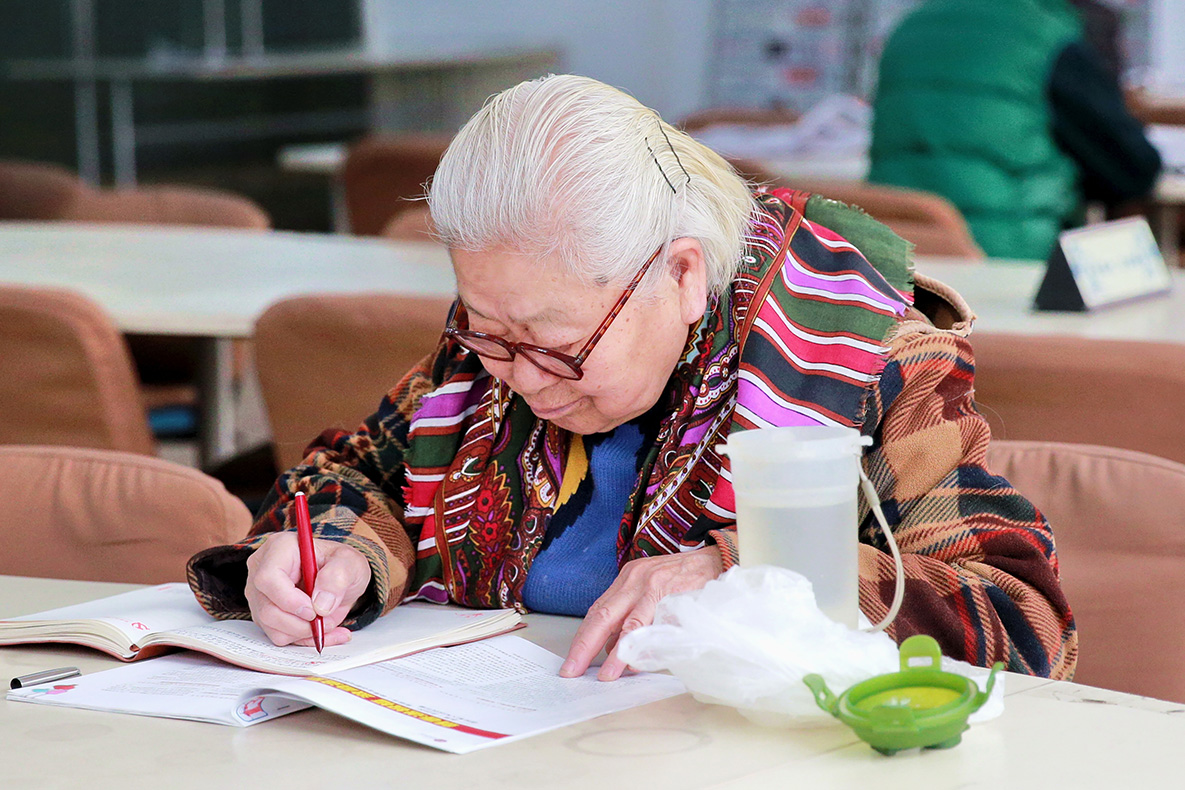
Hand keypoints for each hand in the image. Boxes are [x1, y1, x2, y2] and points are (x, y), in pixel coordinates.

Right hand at [244, 531, 372, 647]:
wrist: (340, 578)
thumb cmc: (341, 564)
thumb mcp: (351, 563)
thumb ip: (338, 577)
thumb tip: (321, 604)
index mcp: (281, 547)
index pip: (268, 578)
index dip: (289, 600)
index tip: (313, 610)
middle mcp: (262, 569)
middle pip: (267, 608)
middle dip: (299, 623)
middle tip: (325, 620)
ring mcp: (260, 592)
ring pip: (270, 625)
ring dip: (303, 632)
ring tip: (327, 621)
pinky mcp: (264, 612)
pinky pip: (277, 635)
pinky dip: (302, 638)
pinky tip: (320, 629)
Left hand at [559, 546, 722, 680]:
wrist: (719, 559)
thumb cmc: (685, 579)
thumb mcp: (651, 591)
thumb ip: (631, 617)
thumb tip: (611, 649)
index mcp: (627, 580)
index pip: (597, 611)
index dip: (582, 639)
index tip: (571, 662)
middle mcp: (636, 580)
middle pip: (603, 616)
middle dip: (585, 647)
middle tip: (573, 671)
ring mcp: (655, 587)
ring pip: (630, 624)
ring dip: (617, 653)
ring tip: (607, 675)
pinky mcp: (676, 596)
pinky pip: (658, 626)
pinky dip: (648, 645)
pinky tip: (640, 662)